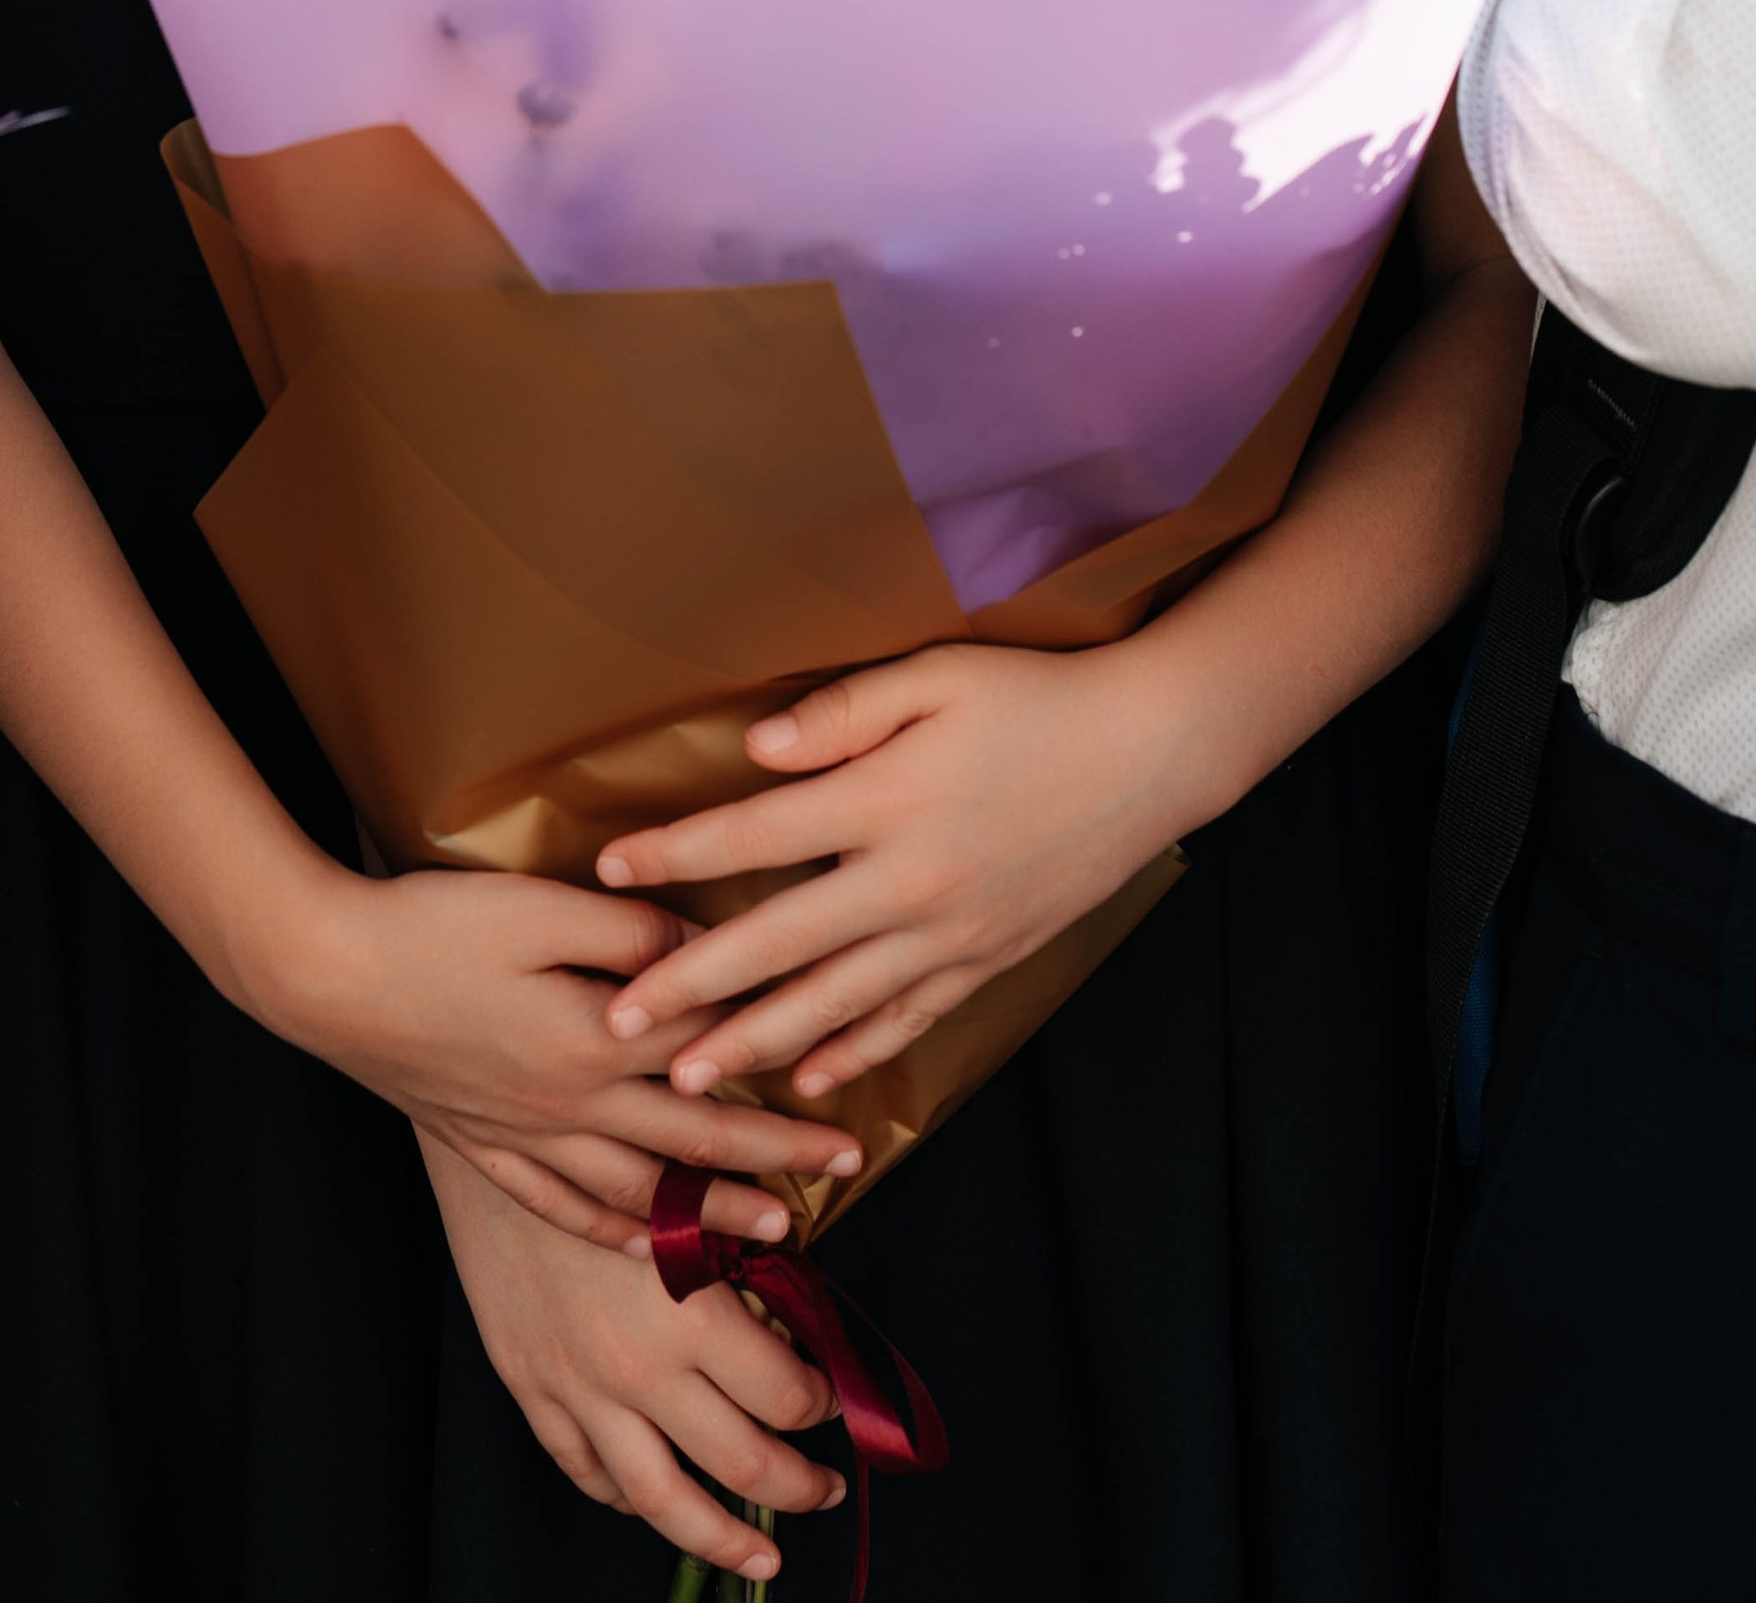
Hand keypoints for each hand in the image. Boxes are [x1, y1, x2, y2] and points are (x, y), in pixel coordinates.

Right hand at [249, 862, 865, 1250]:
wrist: (324, 976)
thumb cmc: (432, 926)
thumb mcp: (538, 905)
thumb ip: (628, 930)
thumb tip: (700, 945)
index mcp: (592, 1038)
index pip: (710, 1057)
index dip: (779, 1069)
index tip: (841, 1083)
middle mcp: (570, 1102)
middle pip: (692, 1139)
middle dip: (775, 1158)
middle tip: (841, 1172)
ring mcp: (524, 1133)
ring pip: (636, 1188)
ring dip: (707, 1211)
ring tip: (768, 1233)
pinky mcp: (481, 1143)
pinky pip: (561, 1203)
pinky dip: (609, 1229)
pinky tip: (637, 1245)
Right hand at [424, 1130, 844, 1581]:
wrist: (489, 1128)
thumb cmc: (598, 1143)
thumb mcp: (687, 1190)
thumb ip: (743, 1254)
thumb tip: (797, 1302)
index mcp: (690, 1308)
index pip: (785, 1395)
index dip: (821, 1401)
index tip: (830, 1394)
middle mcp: (638, 1364)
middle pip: (743, 1463)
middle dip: (800, 1486)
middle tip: (826, 1487)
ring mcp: (579, 1387)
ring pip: (664, 1501)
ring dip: (724, 1538)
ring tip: (763, 1555)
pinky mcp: (530, 1387)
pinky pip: (587, 1472)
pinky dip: (627, 1499)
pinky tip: (652, 1499)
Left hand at [592, 641, 1187, 1098]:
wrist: (1149, 754)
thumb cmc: (1035, 699)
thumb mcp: (937, 676)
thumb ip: (843, 711)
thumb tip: (755, 750)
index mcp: (887, 801)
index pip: (754, 833)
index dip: (674, 852)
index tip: (606, 867)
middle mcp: (911, 882)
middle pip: (777, 944)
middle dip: (690, 987)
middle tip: (615, 1025)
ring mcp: (951, 933)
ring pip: (834, 1003)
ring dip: (754, 1043)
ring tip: (686, 1077)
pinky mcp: (987, 960)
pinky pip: (907, 1021)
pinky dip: (854, 1053)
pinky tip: (810, 1078)